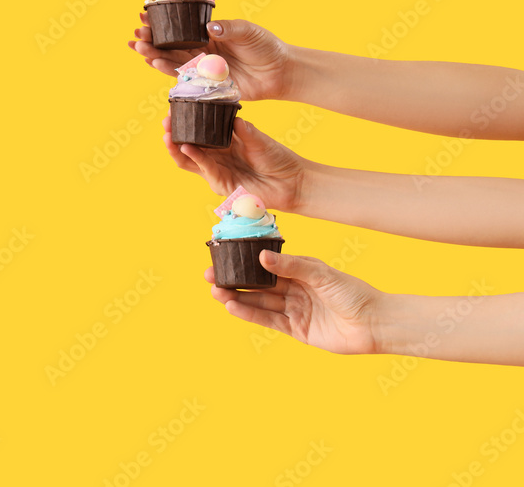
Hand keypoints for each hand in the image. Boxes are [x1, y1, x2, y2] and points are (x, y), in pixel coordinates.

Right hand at [130, 16, 293, 100]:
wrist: (280, 72)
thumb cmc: (266, 47)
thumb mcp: (248, 32)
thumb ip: (228, 28)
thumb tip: (208, 28)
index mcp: (209, 34)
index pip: (181, 27)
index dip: (162, 22)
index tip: (144, 15)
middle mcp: (202, 51)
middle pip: (172, 45)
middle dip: (152, 39)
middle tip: (136, 34)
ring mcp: (203, 68)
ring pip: (173, 61)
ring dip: (155, 54)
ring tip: (139, 48)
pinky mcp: (207, 85)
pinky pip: (184, 79)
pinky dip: (168, 71)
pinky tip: (154, 64)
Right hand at [163, 116, 306, 212]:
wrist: (292, 183)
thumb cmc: (277, 159)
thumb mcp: (260, 139)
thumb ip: (245, 131)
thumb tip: (233, 118)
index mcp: (223, 142)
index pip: (199, 130)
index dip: (186, 120)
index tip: (176, 107)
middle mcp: (216, 156)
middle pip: (187, 145)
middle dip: (174, 134)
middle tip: (165, 121)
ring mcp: (216, 171)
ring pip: (189, 160)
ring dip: (176, 148)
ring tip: (167, 135)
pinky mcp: (221, 184)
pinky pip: (205, 169)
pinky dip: (195, 158)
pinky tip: (186, 148)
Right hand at [206, 251, 383, 355]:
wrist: (375, 324)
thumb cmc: (354, 293)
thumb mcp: (321, 274)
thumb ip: (291, 266)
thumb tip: (261, 256)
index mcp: (300, 270)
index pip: (266, 263)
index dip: (244, 261)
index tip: (224, 256)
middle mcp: (294, 289)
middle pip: (258, 284)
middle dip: (234, 280)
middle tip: (210, 276)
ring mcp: (294, 309)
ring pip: (259, 302)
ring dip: (237, 298)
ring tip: (216, 293)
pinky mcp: (296, 329)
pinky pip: (268, 320)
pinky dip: (250, 314)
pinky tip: (233, 308)